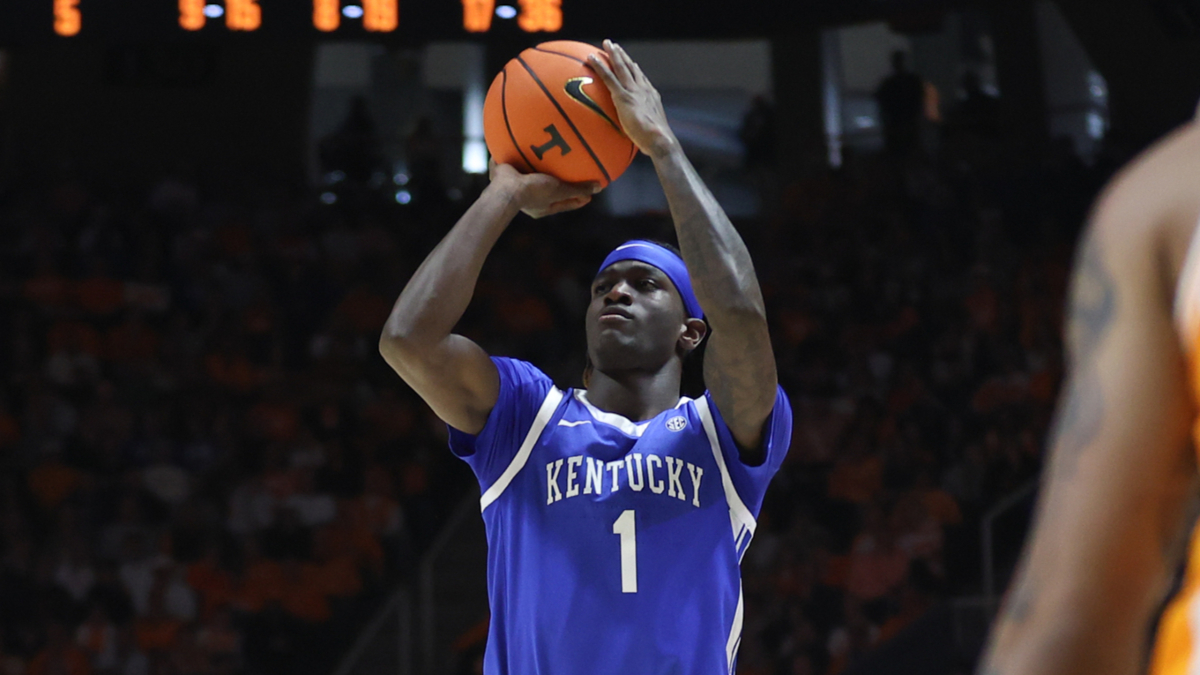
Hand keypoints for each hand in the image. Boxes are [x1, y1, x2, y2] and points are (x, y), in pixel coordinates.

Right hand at [488, 160, 598, 218]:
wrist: (504, 188)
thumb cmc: (533, 192)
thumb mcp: (559, 190)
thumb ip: (577, 189)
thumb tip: (599, 187)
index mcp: (542, 206)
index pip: (565, 203)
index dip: (577, 199)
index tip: (589, 195)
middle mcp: (530, 198)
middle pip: (549, 189)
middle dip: (559, 182)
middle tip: (572, 173)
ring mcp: (517, 186)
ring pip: (533, 175)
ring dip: (540, 166)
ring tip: (550, 153)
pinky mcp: (508, 173)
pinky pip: (518, 160)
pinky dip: (523, 152)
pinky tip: (530, 139)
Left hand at [588, 40, 678, 158]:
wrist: (659, 140)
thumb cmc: (655, 143)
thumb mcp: (650, 132)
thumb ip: (643, 130)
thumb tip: (642, 140)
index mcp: (651, 96)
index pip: (641, 79)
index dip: (635, 70)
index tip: (631, 62)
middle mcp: (643, 89)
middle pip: (631, 68)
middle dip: (623, 56)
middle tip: (615, 46)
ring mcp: (633, 91)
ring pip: (621, 67)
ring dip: (613, 54)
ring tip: (606, 44)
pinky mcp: (623, 96)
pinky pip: (608, 77)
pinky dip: (599, 66)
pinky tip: (590, 58)